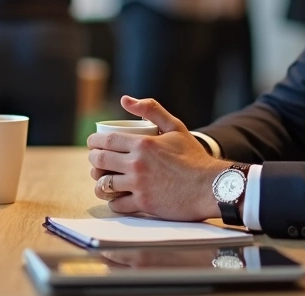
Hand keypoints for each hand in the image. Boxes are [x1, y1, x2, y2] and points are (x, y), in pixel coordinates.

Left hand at [86, 96, 227, 221]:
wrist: (211, 186)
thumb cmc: (194, 157)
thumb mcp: (175, 127)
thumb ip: (151, 109)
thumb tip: (125, 100)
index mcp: (143, 144)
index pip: (105, 141)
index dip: (93, 142)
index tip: (93, 144)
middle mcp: (137, 164)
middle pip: (100, 161)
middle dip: (93, 160)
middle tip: (96, 161)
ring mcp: (139, 185)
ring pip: (104, 184)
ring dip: (99, 182)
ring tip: (103, 180)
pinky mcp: (144, 204)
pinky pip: (117, 204)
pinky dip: (113, 201)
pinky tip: (116, 197)